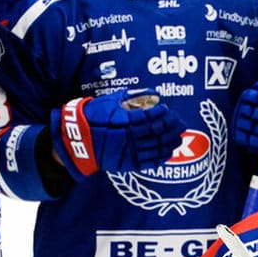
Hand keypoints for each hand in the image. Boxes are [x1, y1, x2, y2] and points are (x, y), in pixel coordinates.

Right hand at [50, 88, 185, 177]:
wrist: (77, 139)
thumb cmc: (92, 116)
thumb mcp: (110, 101)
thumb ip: (131, 96)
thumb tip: (151, 92)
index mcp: (124, 121)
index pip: (149, 118)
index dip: (161, 114)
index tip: (168, 109)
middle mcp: (129, 138)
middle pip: (156, 133)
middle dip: (171, 127)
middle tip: (181, 123)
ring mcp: (128, 152)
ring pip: (155, 148)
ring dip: (169, 142)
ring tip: (179, 137)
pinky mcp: (126, 164)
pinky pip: (148, 162)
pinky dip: (161, 158)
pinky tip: (169, 152)